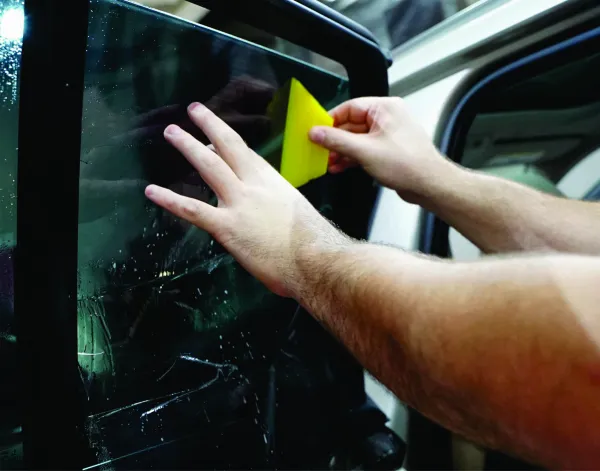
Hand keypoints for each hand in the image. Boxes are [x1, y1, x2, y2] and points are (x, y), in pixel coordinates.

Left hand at [145, 103, 348, 297]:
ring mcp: (239, 203)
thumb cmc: (314, 242)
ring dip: (189, 146)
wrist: (316, 259)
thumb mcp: (297, 212)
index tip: (214, 136)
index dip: (228, 141)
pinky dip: (170, 199)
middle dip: (210, 126)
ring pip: (209, 166)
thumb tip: (268, 211)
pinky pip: (193, 210)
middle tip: (194, 111)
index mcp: (273, 181)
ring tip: (172, 132)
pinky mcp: (227, 227)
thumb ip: (278, 206)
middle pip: (229, 146)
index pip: (247, 155)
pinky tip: (153, 191)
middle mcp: (255, 185)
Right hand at [309, 97, 453, 202]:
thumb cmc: (408, 164)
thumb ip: (337, 140)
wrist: (429, 185)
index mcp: (384, 108)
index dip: (330, 120)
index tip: (315, 131)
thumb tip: (316, 133)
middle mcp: (387, 118)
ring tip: (327, 162)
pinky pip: (364, 149)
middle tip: (318, 149)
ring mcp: (387, 135)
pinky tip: (339, 166)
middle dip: (334, 139)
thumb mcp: (364, 151)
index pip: (349, 108)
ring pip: (356, 139)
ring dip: (341, 151)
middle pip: (351, 124)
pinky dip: (351, 157)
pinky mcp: (387, 150)